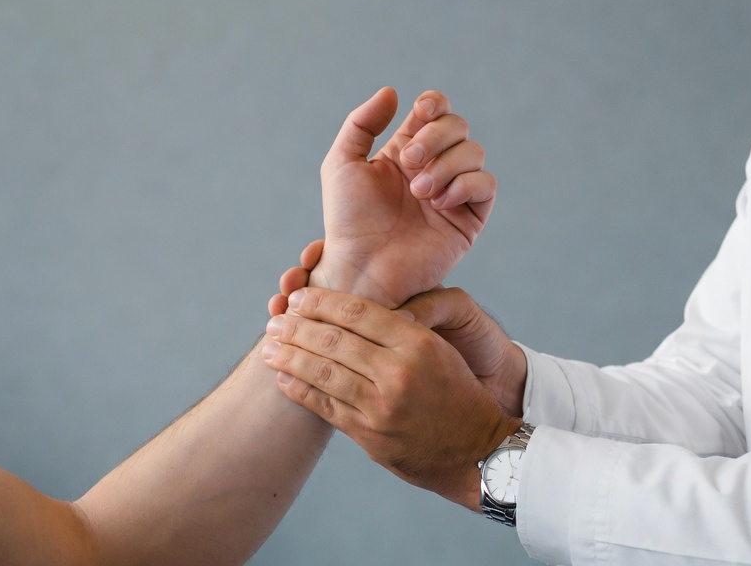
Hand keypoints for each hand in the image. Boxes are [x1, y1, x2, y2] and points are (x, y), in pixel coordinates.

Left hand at [261, 287, 520, 510]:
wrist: (480, 452)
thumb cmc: (459, 395)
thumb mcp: (442, 350)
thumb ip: (401, 331)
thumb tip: (350, 313)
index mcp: (418, 343)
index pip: (359, 312)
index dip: (322, 302)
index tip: (299, 298)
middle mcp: (398, 372)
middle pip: (335, 340)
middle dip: (297, 328)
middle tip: (275, 321)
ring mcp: (382, 407)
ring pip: (323, 373)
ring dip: (290, 358)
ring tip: (270, 347)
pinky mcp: (370, 436)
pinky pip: (326, 407)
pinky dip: (300, 391)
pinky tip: (283, 378)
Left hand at [312, 88, 494, 307]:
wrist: (362, 267)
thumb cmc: (347, 220)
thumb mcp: (341, 163)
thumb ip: (361, 123)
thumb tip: (393, 92)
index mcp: (406, 151)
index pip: (434, 111)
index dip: (435, 104)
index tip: (421, 112)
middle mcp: (433, 167)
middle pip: (458, 126)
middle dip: (436, 137)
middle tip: (410, 163)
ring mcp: (453, 192)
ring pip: (475, 152)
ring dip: (447, 165)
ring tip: (419, 192)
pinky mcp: (468, 218)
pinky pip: (486, 185)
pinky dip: (465, 185)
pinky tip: (439, 203)